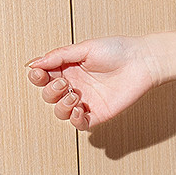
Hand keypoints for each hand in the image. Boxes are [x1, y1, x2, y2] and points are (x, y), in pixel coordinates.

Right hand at [24, 35, 160, 130]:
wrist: (141, 62)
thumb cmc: (116, 50)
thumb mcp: (83, 48)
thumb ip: (59, 57)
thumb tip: (34, 64)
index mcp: (68, 68)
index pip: (43, 77)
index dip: (37, 77)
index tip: (40, 74)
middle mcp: (74, 85)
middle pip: (49, 96)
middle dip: (51, 92)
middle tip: (65, 83)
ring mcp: (86, 101)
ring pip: (61, 112)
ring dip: (62, 106)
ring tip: (75, 96)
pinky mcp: (98, 114)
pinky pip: (80, 125)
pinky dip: (74, 120)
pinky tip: (78, 110)